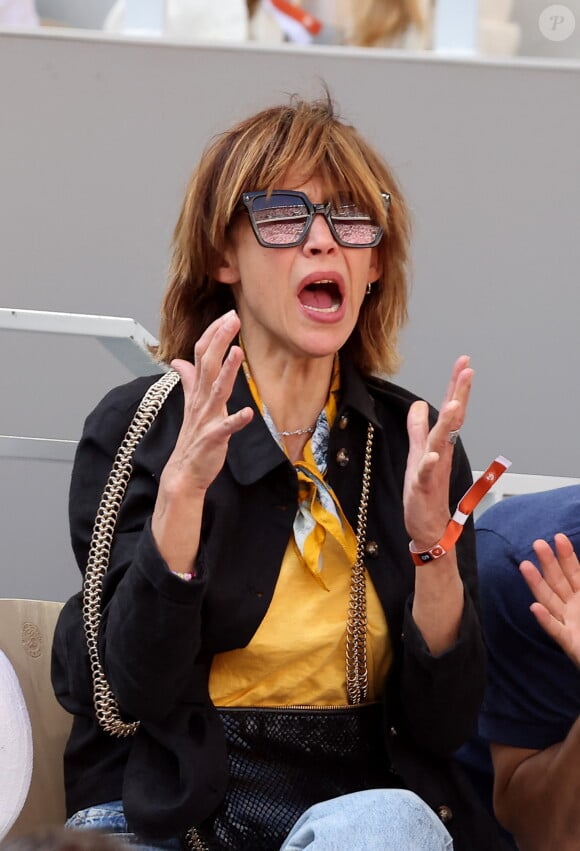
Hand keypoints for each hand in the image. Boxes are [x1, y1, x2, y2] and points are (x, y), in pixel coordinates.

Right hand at [163, 310, 253, 493]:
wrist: (184, 472)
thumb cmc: (192, 438)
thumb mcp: (191, 404)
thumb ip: (188, 380)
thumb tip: (179, 361)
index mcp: (198, 391)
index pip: (201, 354)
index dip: (214, 334)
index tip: (228, 315)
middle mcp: (201, 400)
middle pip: (208, 364)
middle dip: (220, 340)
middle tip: (233, 318)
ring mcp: (206, 419)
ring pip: (216, 390)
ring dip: (226, 371)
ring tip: (237, 352)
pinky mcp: (213, 438)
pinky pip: (225, 428)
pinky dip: (236, 420)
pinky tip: (248, 413)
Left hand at [403, 355, 472, 549]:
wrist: (427, 528)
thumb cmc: (424, 492)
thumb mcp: (417, 453)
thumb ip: (418, 429)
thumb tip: (419, 404)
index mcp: (439, 443)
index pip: (451, 410)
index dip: (456, 386)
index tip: (464, 362)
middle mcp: (440, 452)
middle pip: (452, 420)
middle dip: (459, 394)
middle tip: (468, 371)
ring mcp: (433, 469)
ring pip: (440, 443)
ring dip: (447, 424)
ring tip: (454, 405)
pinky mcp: (423, 487)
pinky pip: (426, 473)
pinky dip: (430, 463)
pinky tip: (433, 455)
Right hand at [520, 534, 579, 667]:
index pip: (574, 572)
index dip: (567, 555)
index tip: (559, 537)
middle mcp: (572, 607)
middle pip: (557, 581)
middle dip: (548, 563)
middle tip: (538, 543)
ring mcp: (568, 624)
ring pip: (550, 600)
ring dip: (537, 584)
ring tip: (525, 566)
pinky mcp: (569, 643)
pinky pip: (555, 630)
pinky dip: (545, 619)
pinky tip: (535, 607)